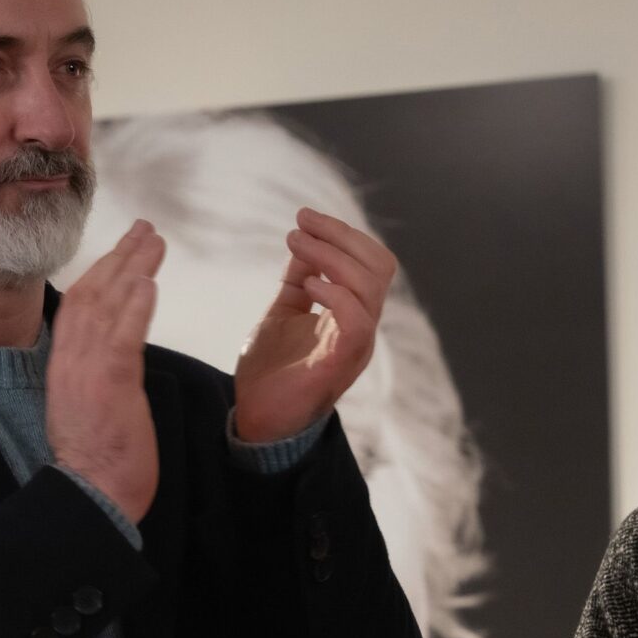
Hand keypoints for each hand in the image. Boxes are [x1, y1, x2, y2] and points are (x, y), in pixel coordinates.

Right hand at [48, 220, 164, 521]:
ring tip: (153, 241)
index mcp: (65, 367)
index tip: (121, 250)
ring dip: (132, 269)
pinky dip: (134, 306)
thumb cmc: (99, 461)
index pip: (79, 308)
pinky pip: (122, 337)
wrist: (92, 495)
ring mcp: (88, 372)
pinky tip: (149, 282)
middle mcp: (71, 362)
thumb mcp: (89, 410)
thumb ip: (98, 378)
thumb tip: (113, 361)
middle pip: (92, 295)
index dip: (100, 273)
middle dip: (119, 258)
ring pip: (106, 307)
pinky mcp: (110, 385)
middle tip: (145, 229)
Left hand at [233, 208, 398, 443]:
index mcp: (353, 314)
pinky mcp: (340, 363)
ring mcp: (356, 346)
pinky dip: (334, 292)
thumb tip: (302, 243)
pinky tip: (306, 284)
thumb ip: (298, 283)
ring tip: (295, 245)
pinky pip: (357, 320)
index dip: (343, 233)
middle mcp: (363, 328)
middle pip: (380, 266)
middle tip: (301, 222)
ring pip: (370, 286)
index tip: (303, 218)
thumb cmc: (271, 372)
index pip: (372, 262)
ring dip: (331, 256)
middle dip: (341, 235)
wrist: (257, 420)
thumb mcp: (283, 313)